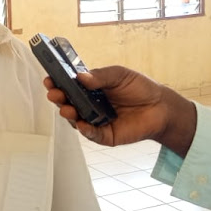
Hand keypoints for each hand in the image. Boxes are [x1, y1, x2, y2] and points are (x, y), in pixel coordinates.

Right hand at [43, 65, 196, 156]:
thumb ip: (101, 76)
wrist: (161, 107)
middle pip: (67, 103)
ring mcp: (96, 121)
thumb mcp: (119, 75)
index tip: (49, 78)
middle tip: (54, 94)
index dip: (57, 83)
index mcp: (90, 89)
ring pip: (75, 119)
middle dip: (58, 98)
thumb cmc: (140, 89)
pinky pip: (92, 134)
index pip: (68, 86)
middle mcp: (90, 105)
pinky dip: (85, 130)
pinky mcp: (105, 135)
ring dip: (68, 114)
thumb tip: (81, 77)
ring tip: (67, 108)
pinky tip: (82, 124)